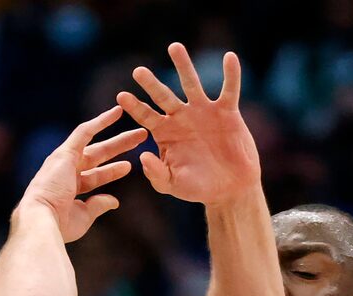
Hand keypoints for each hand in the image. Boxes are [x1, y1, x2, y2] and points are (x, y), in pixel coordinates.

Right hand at [17, 107, 148, 242]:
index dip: (112, 171)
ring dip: (117, 137)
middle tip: (139, 139)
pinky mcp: (65, 152)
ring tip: (139, 131)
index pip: (95, 176)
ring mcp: (65, 160)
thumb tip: (115, 201)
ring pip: (96, 144)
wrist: (44, 220)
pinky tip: (116, 113)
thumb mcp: (84, 216)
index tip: (129, 166)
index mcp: (69, 187)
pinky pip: (85, 131)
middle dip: (119, 147)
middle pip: (98, 156)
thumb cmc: (60, 224)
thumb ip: (98, 205)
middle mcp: (66, 171)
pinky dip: (100, 121)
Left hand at [118, 43, 256, 204]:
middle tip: (138, 72)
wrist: (230, 190)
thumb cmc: (199, 188)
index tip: (121, 97)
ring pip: (191, 84)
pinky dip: (231, 75)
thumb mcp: (173, 184)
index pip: (146, 116)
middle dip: (151, 84)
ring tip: (174, 47)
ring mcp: (203, 111)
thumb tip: (142, 156)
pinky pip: (229, 90)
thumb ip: (156, 174)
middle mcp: (182, 117)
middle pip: (163, 96)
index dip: (134, 107)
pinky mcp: (227, 112)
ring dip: (183, 66)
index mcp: (165, 132)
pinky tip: (230, 58)